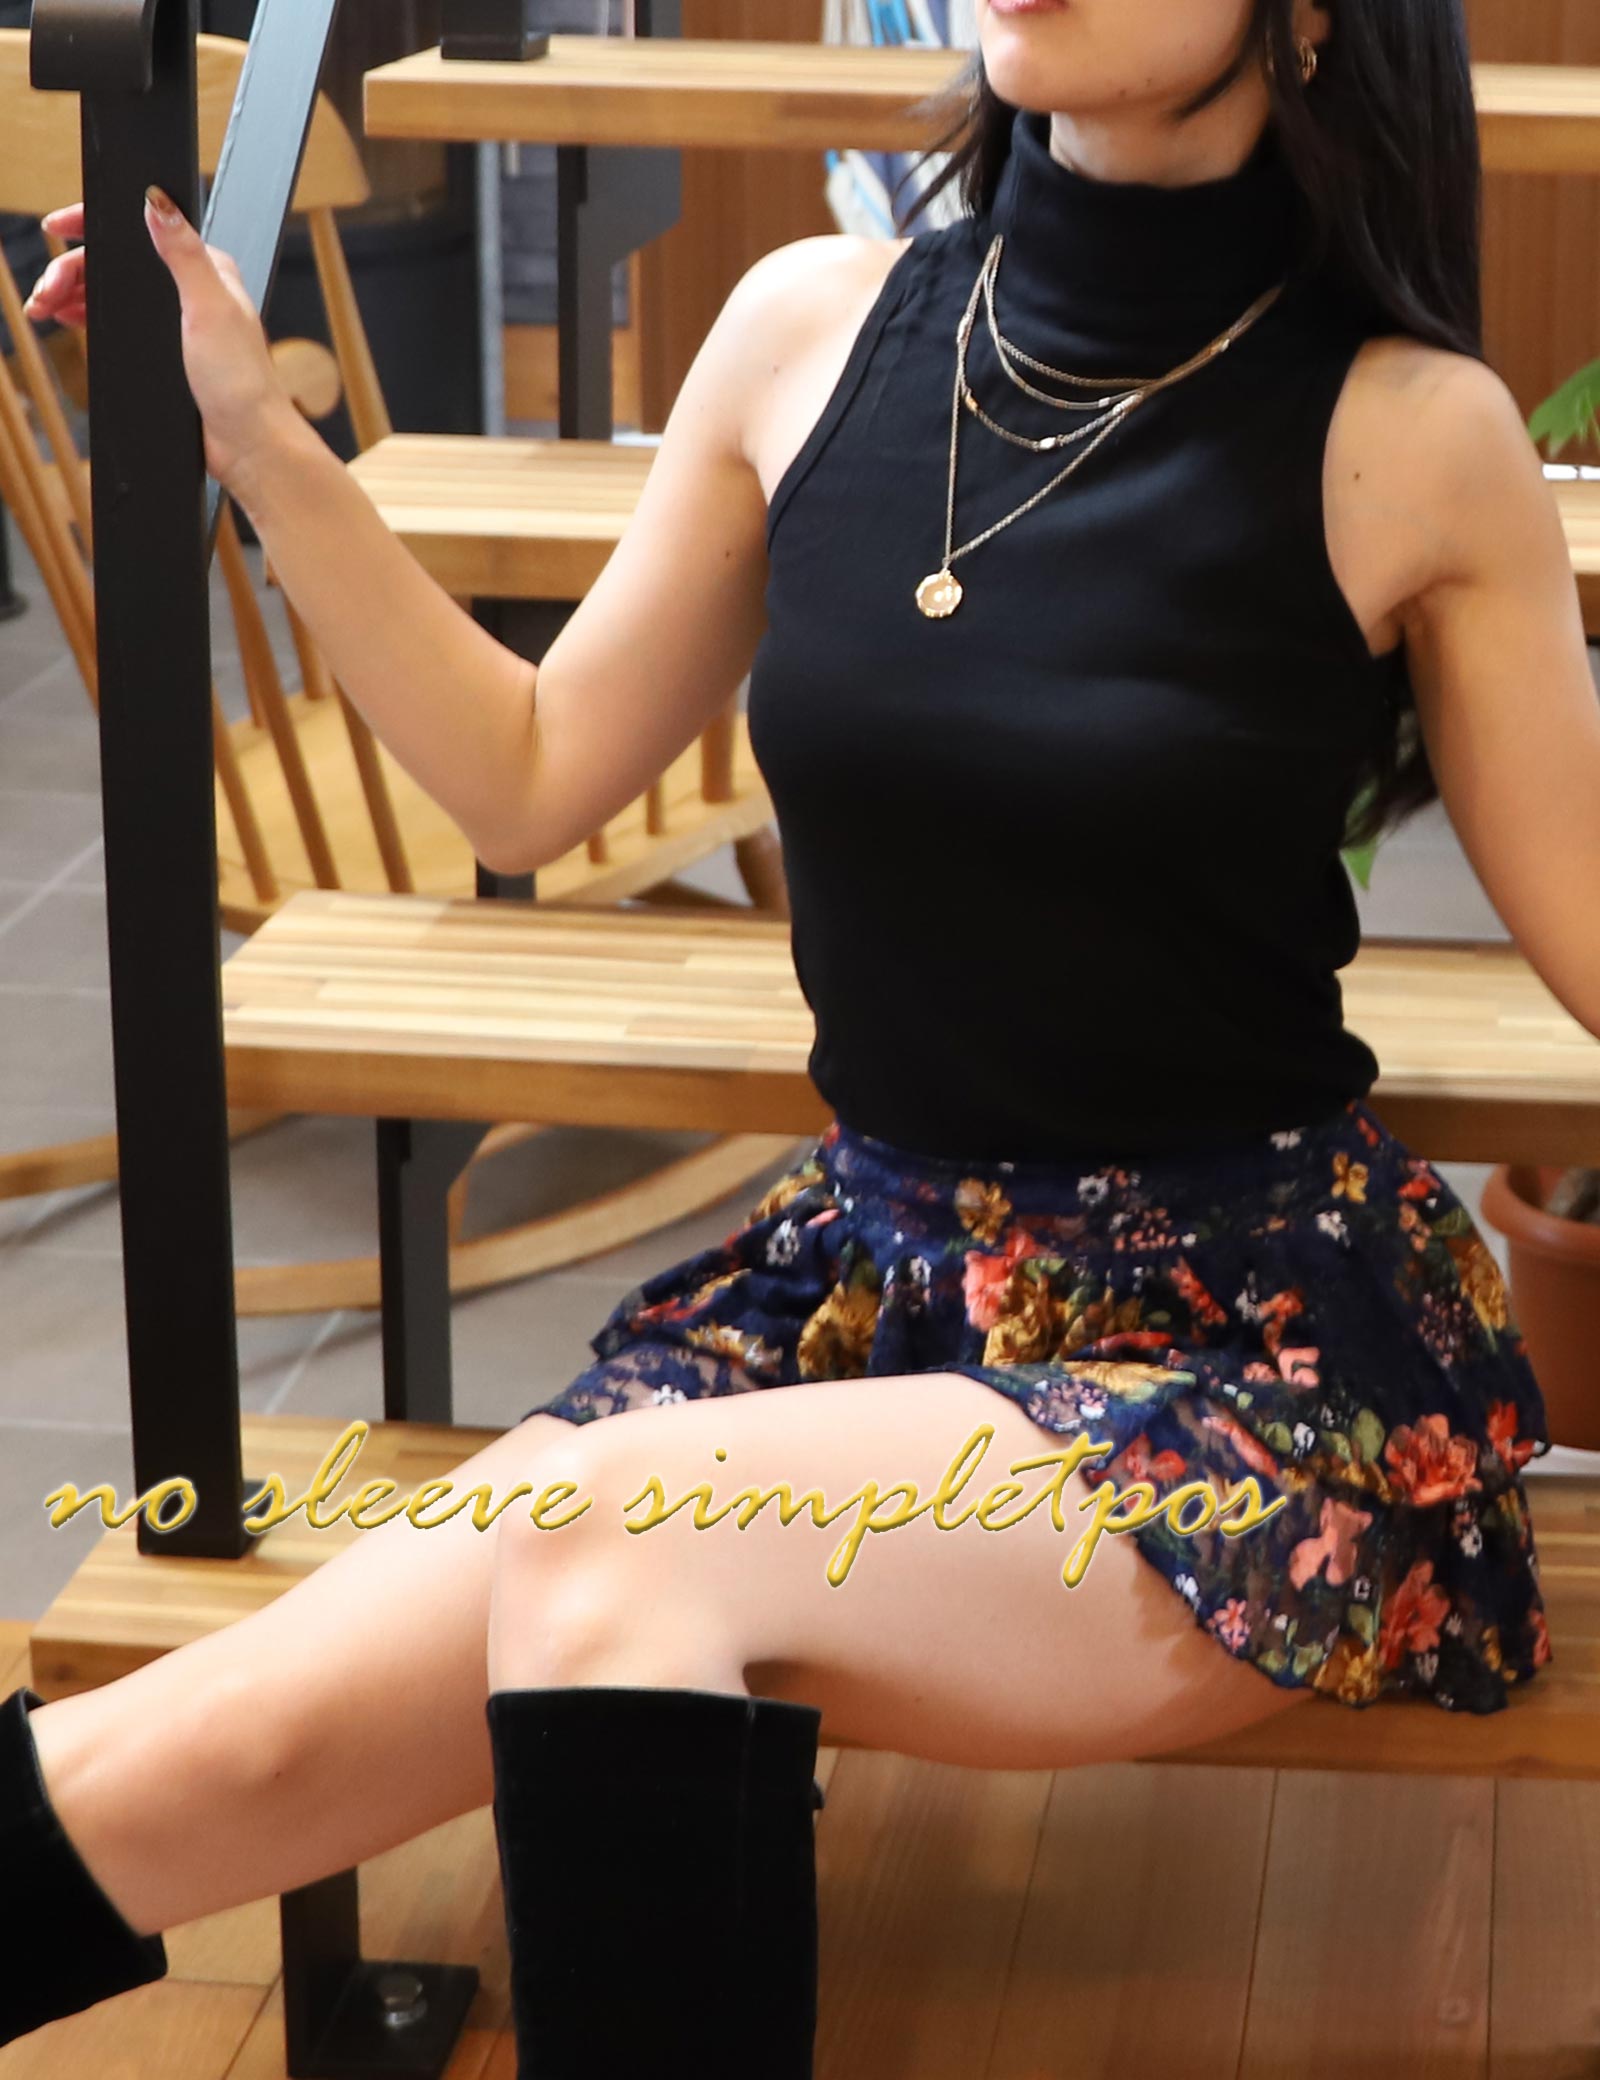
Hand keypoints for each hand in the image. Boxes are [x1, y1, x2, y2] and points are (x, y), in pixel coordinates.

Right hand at [24, 187, 296, 496]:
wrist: (248, 444)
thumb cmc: (243, 382)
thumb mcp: (210, 307)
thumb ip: (184, 254)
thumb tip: (158, 202)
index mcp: (204, 268)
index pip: (141, 229)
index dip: (95, 226)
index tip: (58, 228)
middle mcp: (189, 290)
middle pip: (117, 263)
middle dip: (73, 269)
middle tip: (45, 291)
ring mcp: (175, 322)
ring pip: (112, 293)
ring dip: (73, 293)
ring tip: (46, 307)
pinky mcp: (164, 352)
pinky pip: (116, 323)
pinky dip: (87, 317)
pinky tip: (66, 319)